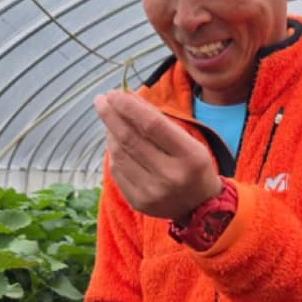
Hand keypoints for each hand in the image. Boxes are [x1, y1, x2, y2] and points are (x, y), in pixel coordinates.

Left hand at [95, 89, 222, 218]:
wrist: (201, 207)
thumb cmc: (192, 165)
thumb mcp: (188, 140)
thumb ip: (158, 120)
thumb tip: (126, 98)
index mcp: (189, 156)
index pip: (152, 125)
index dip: (129, 107)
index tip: (114, 93)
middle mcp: (171, 176)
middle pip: (130, 139)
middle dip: (111, 116)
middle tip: (101, 100)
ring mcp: (153, 192)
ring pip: (119, 155)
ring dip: (110, 133)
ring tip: (109, 119)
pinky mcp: (139, 202)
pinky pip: (117, 171)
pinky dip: (113, 153)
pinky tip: (114, 142)